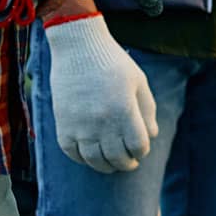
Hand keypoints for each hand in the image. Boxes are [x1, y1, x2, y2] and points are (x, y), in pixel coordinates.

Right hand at [45, 14, 159, 171]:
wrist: (79, 48)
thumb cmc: (113, 63)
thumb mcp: (138, 82)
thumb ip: (147, 110)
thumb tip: (152, 135)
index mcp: (124, 110)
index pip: (138, 145)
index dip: (142, 151)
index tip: (142, 150)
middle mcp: (102, 122)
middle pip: (117, 157)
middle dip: (127, 163)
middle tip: (130, 163)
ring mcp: (80, 125)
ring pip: (94, 160)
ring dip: (106, 166)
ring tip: (113, 165)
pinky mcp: (63, 125)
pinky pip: (73, 153)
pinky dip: (83, 160)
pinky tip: (91, 157)